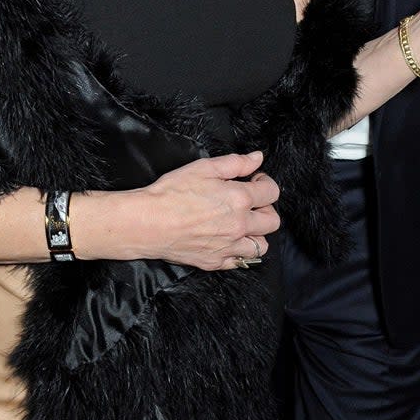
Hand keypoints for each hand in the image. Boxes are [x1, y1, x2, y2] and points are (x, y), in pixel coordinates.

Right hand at [104, 150, 279, 269]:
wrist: (148, 223)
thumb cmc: (171, 193)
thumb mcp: (203, 168)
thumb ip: (235, 163)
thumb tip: (257, 158)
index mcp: (239, 199)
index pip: (271, 193)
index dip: (265, 183)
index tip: (254, 180)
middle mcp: (239, 225)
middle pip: (272, 221)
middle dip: (265, 208)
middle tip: (250, 202)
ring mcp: (229, 247)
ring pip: (261, 245)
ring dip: (256, 233)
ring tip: (242, 223)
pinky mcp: (216, 262)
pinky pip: (240, 261)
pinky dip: (240, 252)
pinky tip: (229, 240)